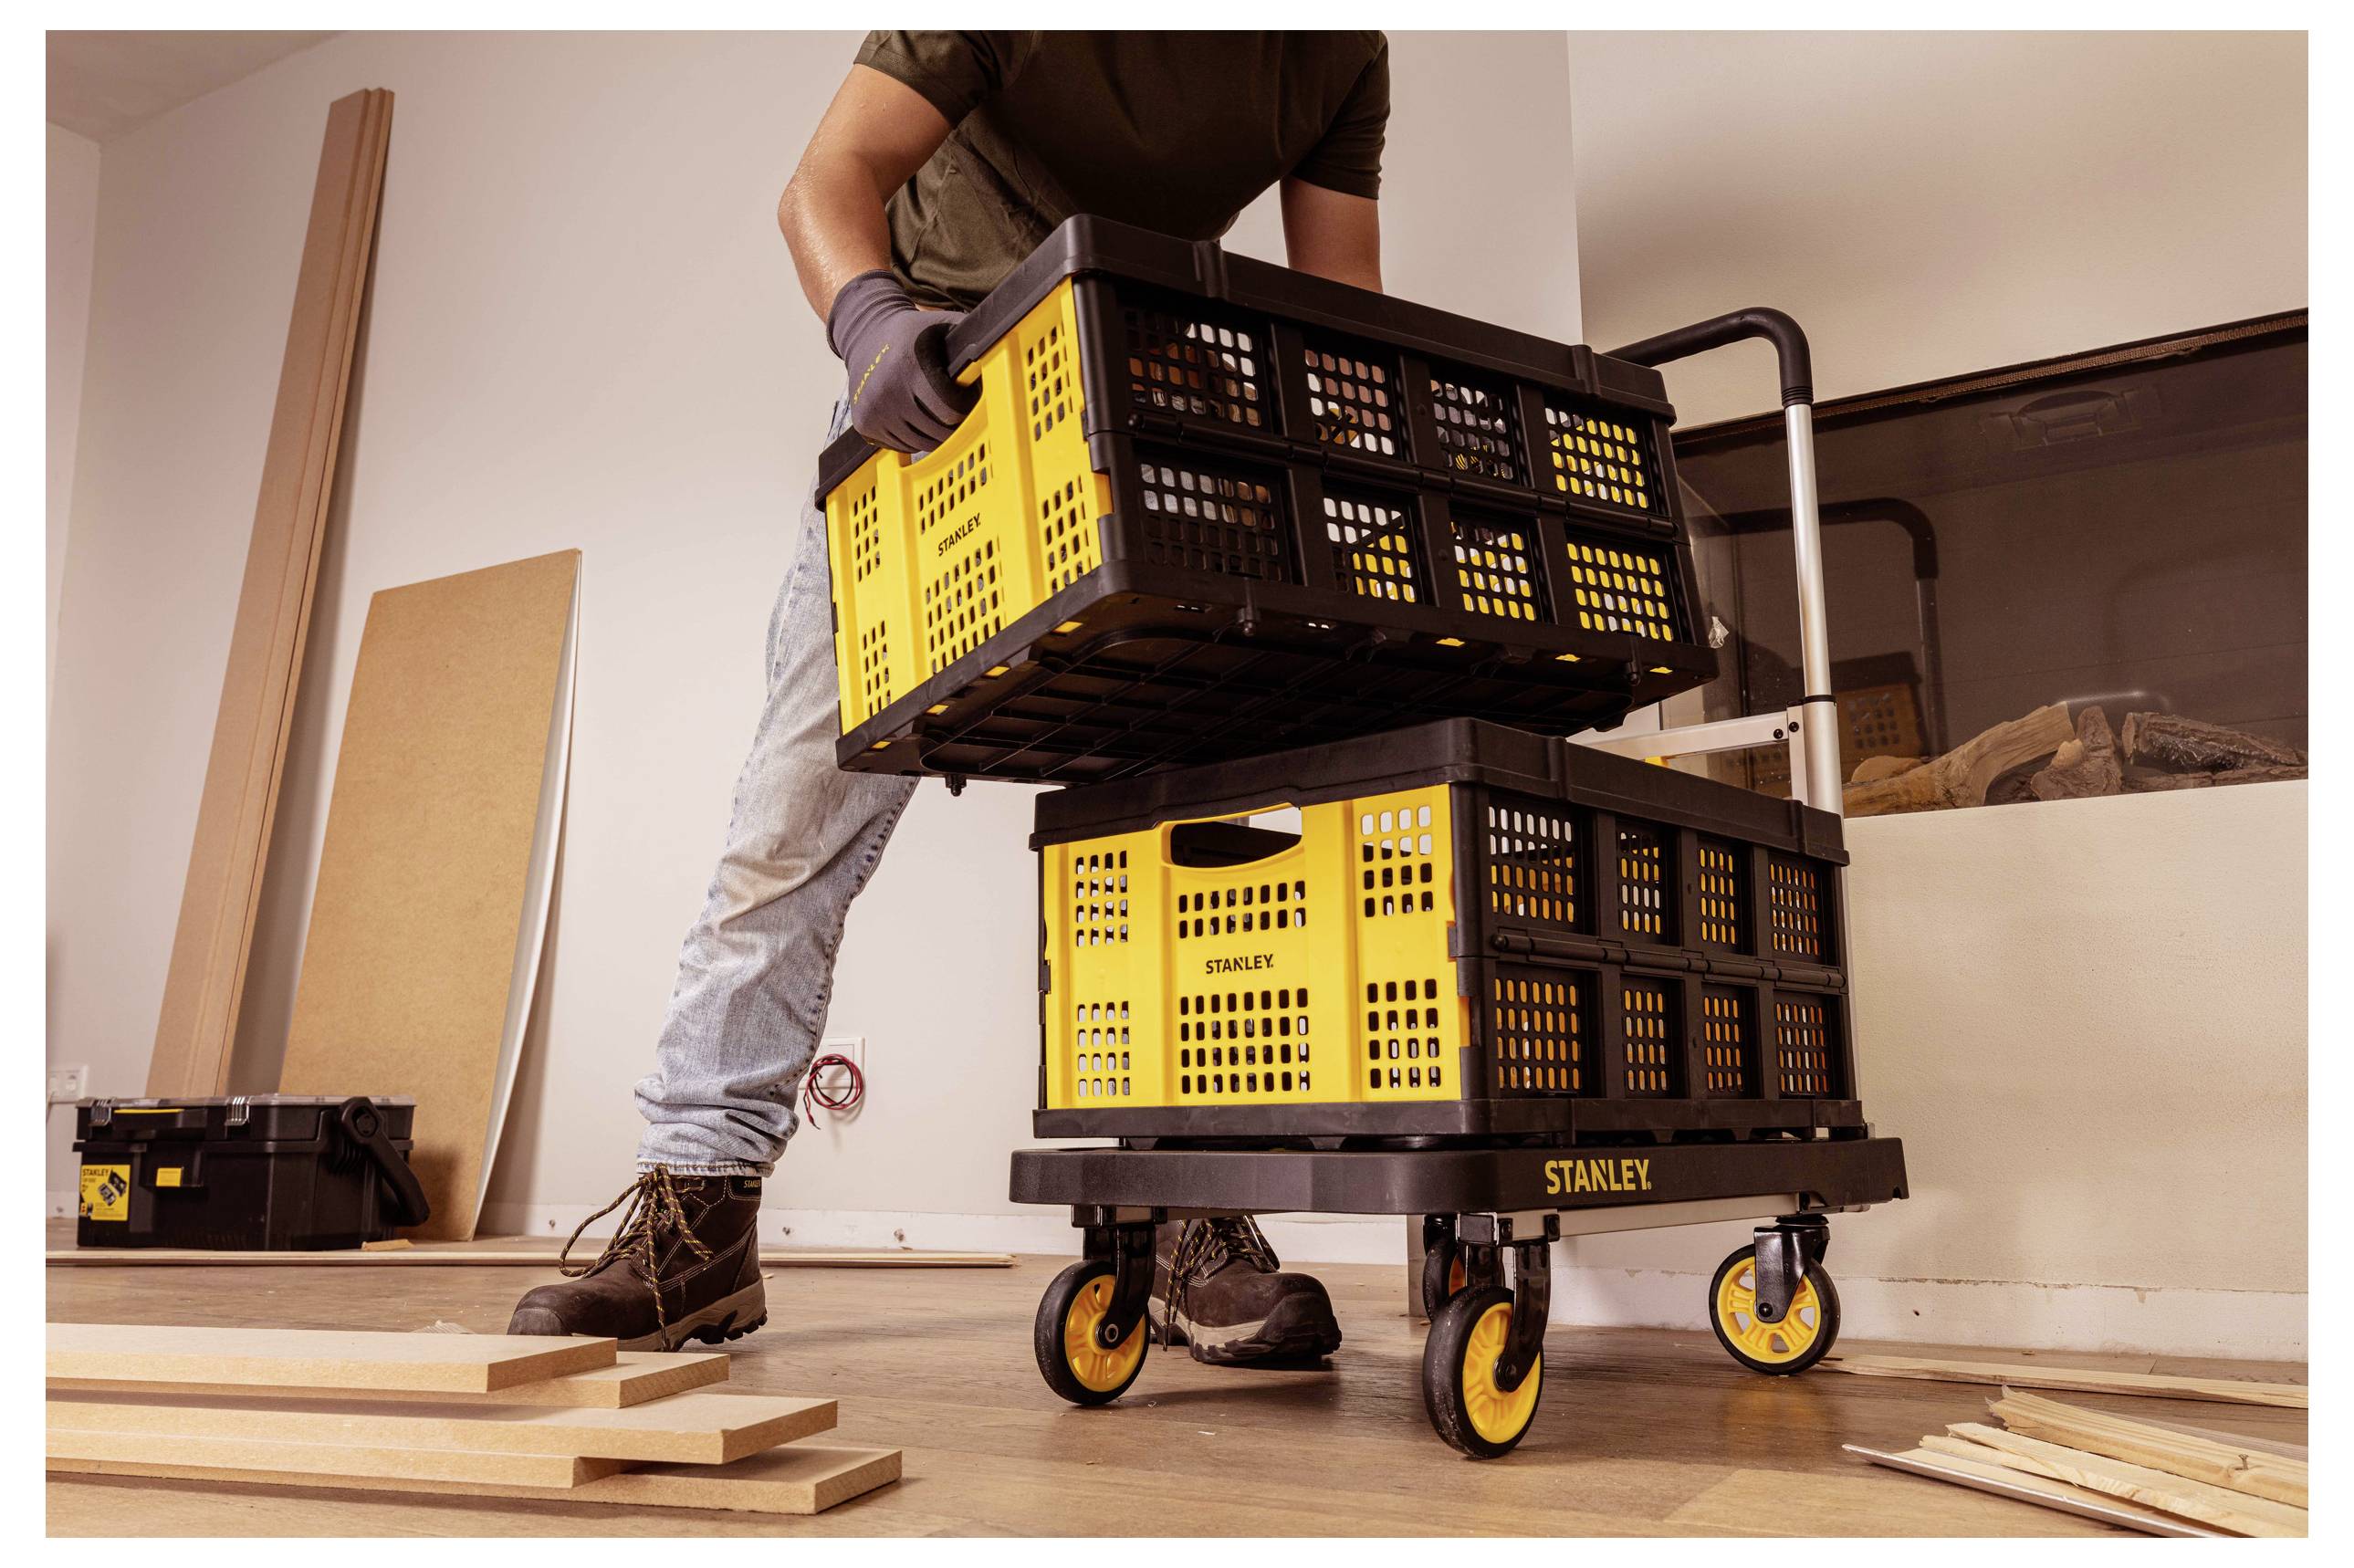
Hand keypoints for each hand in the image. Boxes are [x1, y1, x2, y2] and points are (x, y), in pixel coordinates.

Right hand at [826, 270, 975, 451]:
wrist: (865, 333)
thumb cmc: (913, 331)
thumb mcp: (943, 325)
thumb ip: (972, 338)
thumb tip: (1009, 343)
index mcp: (909, 367)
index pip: (949, 410)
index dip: (965, 406)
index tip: (968, 396)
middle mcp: (887, 390)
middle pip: (937, 431)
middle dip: (954, 424)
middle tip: (958, 409)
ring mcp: (873, 410)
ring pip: (921, 443)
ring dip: (935, 434)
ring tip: (938, 413)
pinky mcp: (864, 423)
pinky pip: (902, 446)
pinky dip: (915, 438)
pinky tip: (917, 418)